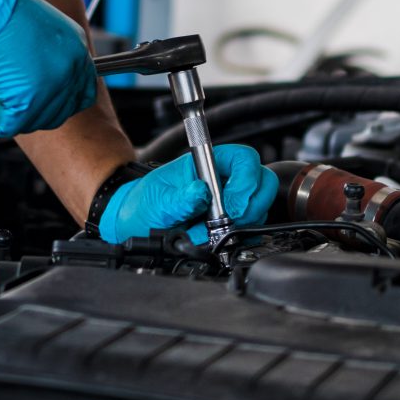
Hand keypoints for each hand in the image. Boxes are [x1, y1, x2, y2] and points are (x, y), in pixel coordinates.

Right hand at [0, 0, 97, 136]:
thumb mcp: (29, 27)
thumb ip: (38, 55)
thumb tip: (28, 81)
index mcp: (74, 46)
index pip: (83, 90)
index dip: (59, 102)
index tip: (38, 104)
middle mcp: (70, 67)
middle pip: (59, 112)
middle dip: (31, 114)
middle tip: (4, 107)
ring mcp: (52, 86)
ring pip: (31, 121)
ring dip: (3, 116)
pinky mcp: (28, 101)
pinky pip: (5, 125)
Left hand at [98, 144, 277, 243]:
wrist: (137, 225)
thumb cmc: (145, 204)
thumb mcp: (156, 201)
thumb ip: (178, 198)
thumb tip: (199, 193)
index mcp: (208, 165)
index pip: (244, 159)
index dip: (246, 181)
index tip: (231, 204)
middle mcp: (224, 181)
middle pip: (262, 182)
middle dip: (252, 205)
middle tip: (230, 221)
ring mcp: (231, 203)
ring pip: (260, 207)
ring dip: (244, 224)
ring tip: (213, 232)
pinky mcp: (233, 225)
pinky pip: (253, 229)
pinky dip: (242, 238)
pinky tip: (219, 240)